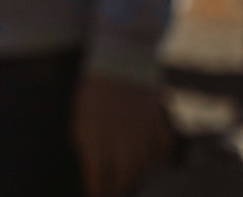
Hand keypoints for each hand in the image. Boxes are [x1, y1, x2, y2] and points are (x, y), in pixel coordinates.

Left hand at [72, 73, 175, 196]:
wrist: (121, 59)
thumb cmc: (93, 91)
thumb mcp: (80, 119)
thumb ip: (86, 147)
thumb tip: (91, 172)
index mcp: (95, 137)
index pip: (98, 178)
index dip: (98, 192)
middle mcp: (121, 140)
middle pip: (123, 178)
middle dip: (117, 189)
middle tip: (113, 193)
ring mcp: (143, 133)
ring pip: (144, 168)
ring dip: (136, 176)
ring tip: (130, 181)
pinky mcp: (160, 125)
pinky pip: (162, 152)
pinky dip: (157, 159)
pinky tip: (150, 162)